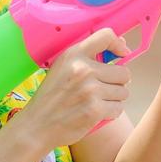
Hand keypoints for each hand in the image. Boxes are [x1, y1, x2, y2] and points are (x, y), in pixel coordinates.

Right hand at [15, 29, 132, 149]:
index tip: (121, 54)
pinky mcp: (95, 110)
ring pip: (123, 92)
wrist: (36, 126)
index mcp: (74, 55)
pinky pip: (118, 108)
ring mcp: (90, 90)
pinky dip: (111, 113)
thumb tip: (123, 47)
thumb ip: (87, 57)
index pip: (106, 36)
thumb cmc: (52, 97)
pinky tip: (95, 114)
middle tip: (101, 90)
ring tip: (96, 102)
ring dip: (114, 99)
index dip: (118, 44)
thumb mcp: (62, 68)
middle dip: (117, 83)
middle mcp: (83, 69)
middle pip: (123, 72)